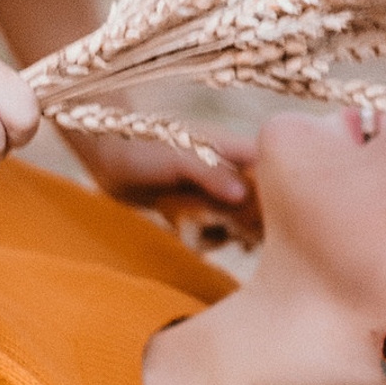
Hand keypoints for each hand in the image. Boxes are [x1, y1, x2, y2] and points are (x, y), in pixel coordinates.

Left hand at [69, 127, 262, 245]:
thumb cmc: (142, 148)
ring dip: (227, 232)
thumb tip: (243, 195)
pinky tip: (190, 233)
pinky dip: (209, 235)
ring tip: (207, 230)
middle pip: (262, 203)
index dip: (278, 195)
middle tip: (237, 234)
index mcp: (234, 148)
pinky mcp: (199, 206)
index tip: (269, 218)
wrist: (107, 156)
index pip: (274, 170)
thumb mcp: (179, 159)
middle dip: (252, 223)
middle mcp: (230, 169)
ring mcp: (215, 190)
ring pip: (240, 221)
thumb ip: (212, 174)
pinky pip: (217, 229)